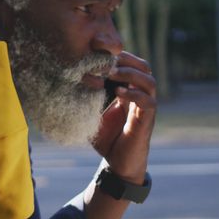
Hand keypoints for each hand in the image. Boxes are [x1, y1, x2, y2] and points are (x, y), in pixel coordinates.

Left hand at [92, 51, 156, 182]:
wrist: (118, 166)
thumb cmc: (107, 141)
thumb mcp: (93, 116)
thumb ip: (87, 101)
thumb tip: (68, 87)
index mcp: (129, 93)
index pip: (131, 66)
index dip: (120, 57)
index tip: (101, 53)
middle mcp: (140, 98)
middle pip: (145, 68)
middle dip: (127, 60)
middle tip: (108, 60)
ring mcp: (145, 109)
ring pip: (150, 82)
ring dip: (131, 74)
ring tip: (112, 73)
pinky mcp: (146, 122)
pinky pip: (148, 103)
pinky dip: (135, 94)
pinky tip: (119, 93)